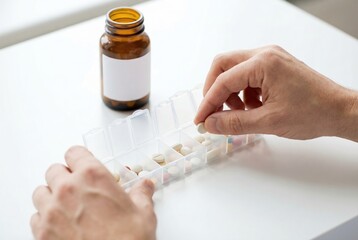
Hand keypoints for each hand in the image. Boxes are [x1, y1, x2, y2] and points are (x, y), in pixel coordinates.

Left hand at [31, 146, 156, 239]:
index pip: (75, 153)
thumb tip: (145, 186)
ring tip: (66, 205)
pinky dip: (45, 218)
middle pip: (54, 170)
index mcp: (93, 177)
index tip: (83, 163)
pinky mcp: (43, 233)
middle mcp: (68, 189)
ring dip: (51, 195)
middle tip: (78, 187)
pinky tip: (60, 224)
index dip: (80, 158)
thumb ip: (142, 194)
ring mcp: (52, 211)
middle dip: (65, 176)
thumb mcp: (143, 213)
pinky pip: (35, 217)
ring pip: (40, 192)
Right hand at [194, 45, 357, 140]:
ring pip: (234, 70)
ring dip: (230, 92)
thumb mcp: (268, 122)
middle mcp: (265, 54)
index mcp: (263, 63)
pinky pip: (248, 75)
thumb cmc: (313, 112)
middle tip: (213, 112)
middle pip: (223, 65)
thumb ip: (234, 123)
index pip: (223, 80)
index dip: (208, 102)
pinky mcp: (274, 66)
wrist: (339, 111)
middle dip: (214, 90)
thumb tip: (210, 124)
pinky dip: (243, 92)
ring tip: (239, 113)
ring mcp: (270, 58)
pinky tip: (253, 108)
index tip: (201, 120)